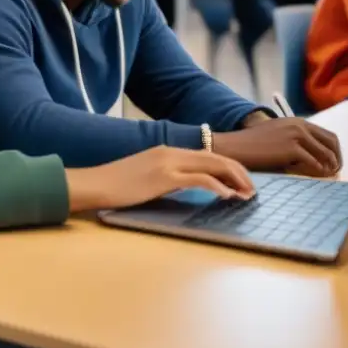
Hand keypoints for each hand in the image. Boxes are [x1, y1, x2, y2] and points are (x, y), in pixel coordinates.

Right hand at [64, 146, 254, 211]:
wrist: (94, 184)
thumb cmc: (116, 185)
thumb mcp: (146, 176)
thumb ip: (167, 177)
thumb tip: (187, 186)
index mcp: (167, 151)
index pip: (207, 155)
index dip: (230, 168)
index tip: (242, 183)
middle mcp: (170, 152)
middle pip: (216, 158)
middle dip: (240, 173)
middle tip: (253, 191)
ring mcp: (167, 163)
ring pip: (213, 165)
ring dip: (235, 180)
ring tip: (247, 195)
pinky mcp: (164, 177)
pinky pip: (199, 180)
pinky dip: (218, 187)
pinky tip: (227, 197)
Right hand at [212, 119, 341, 176]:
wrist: (236, 146)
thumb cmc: (253, 145)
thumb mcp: (277, 135)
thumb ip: (295, 140)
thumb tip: (315, 157)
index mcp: (296, 121)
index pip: (327, 134)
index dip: (334, 150)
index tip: (333, 162)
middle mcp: (299, 125)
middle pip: (331, 142)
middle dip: (337, 158)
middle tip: (335, 171)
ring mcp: (296, 136)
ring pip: (325, 153)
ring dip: (329, 167)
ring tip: (327, 176)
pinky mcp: (292, 148)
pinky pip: (313, 163)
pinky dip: (317, 171)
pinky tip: (315, 177)